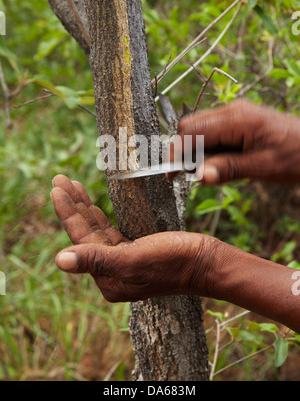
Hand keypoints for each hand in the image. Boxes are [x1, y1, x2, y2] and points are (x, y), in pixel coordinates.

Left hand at [50, 175, 217, 301]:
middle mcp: (112, 271)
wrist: (206, 262)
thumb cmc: (174, 261)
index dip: (67, 213)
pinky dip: (99, 215)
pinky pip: (109, 230)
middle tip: (59, 179)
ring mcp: (123, 260)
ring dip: (84, 207)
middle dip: (73, 205)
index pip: (80, 240)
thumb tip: (59, 261)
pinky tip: (91, 204)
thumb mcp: (133, 259)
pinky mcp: (135, 249)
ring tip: (71, 184)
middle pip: (86, 233)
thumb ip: (96, 259)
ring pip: (97, 229)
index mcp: (108, 278)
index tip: (57, 188)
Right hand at [167, 99, 299, 184]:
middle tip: (187, 176)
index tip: (171, 175)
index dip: (177, 152)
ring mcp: (236, 114)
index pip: (192, 131)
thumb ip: (229, 169)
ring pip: (199, 128)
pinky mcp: (239, 121)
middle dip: (183, 150)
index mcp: (237, 119)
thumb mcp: (263, 167)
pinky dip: (208, 147)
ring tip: (206, 172)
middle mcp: (233, 111)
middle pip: (190, 126)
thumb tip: (198, 176)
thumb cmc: (297, 156)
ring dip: (195, 150)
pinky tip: (218, 163)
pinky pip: (213, 131)